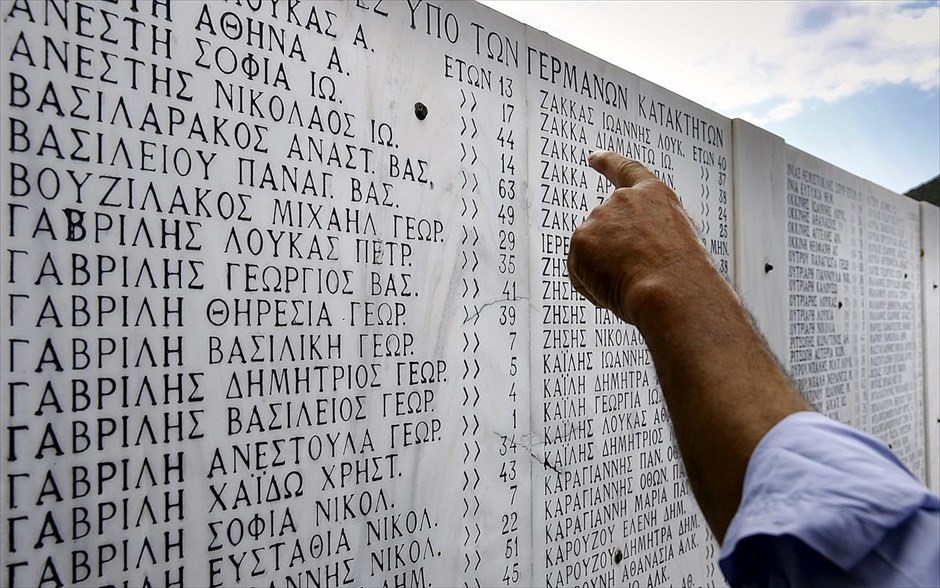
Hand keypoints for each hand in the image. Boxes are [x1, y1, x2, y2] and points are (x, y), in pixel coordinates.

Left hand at [567, 150, 715, 324]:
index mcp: (652, 195)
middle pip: (604, 228)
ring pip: (591, 253)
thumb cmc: (683, 273)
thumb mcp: (679, 239)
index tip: (594, 157)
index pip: (625, 170)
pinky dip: (591, 286)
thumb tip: (637, 248)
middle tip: (636, 274)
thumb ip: (651, 231)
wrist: (671, 288)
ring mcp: (598, 219)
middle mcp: (622, 200)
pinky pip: (579, 272)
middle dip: (612, 253)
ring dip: (604, 271)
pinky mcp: (581, 241)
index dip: (608, 163)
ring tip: (632, 281)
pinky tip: (613, 290)